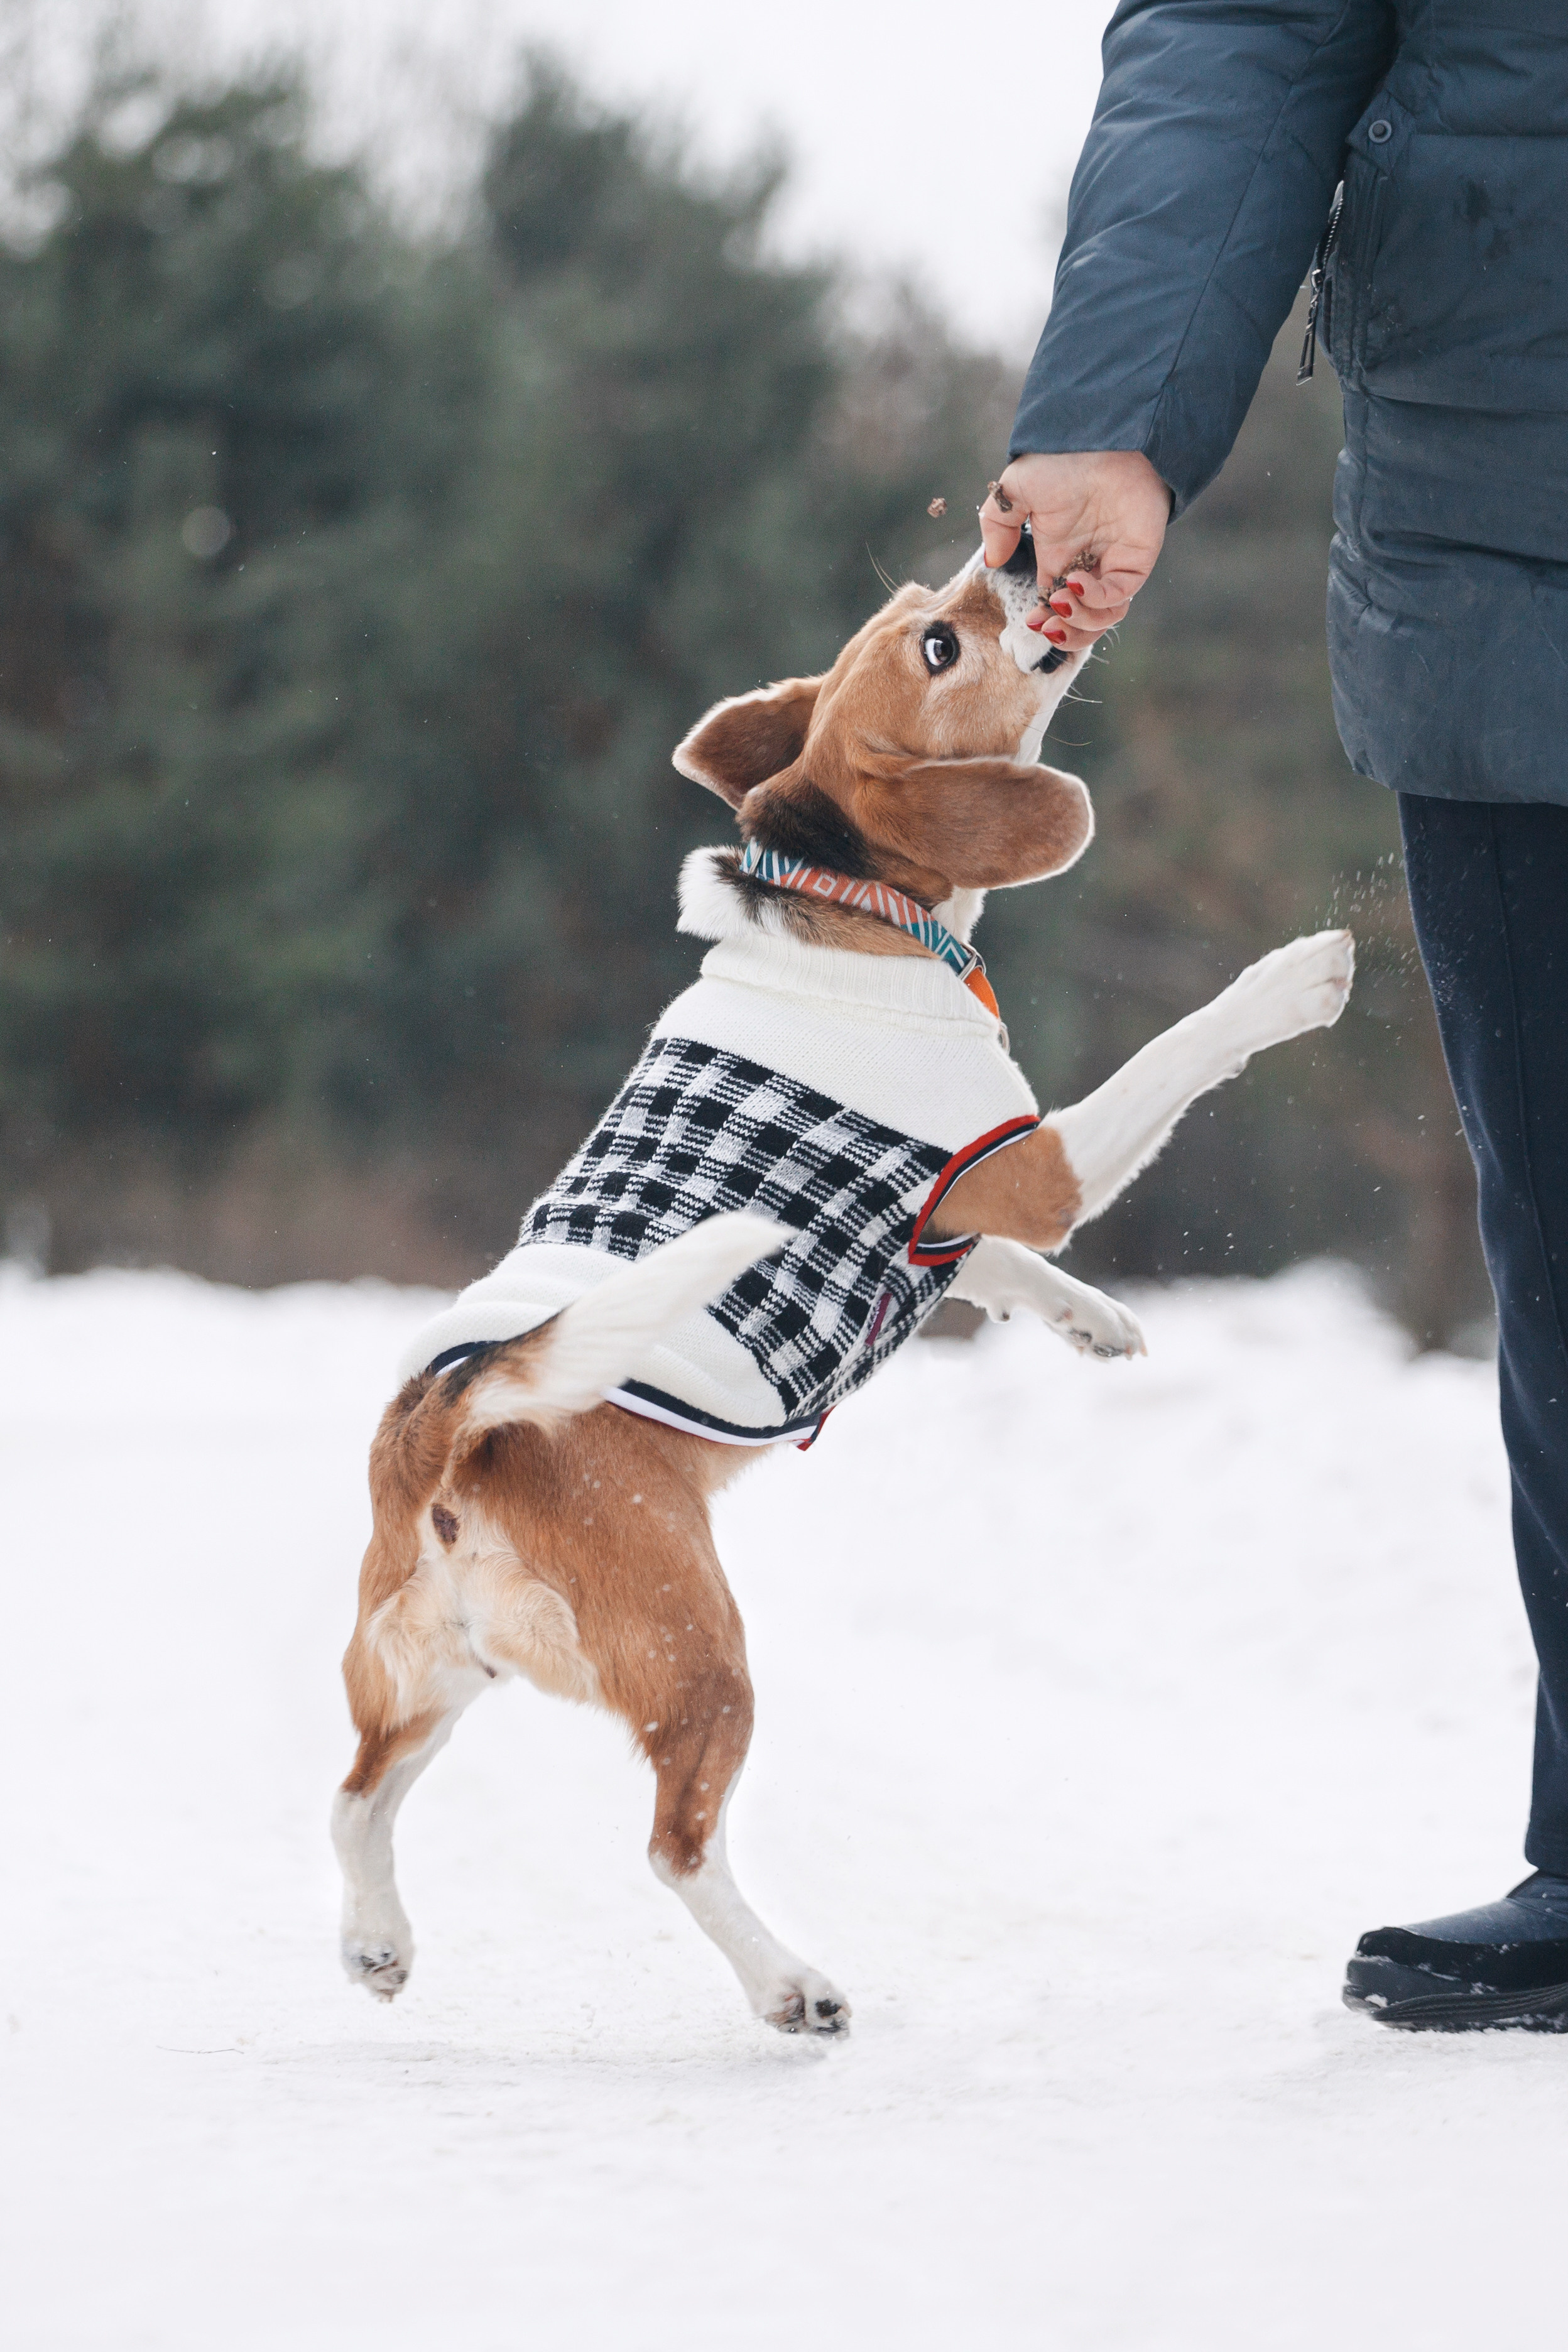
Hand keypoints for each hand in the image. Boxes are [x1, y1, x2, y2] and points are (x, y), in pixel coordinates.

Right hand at [978, 451, 1170, 652]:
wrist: (1100, 436)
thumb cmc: (1061, 458)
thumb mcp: (1016, 490)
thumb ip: (998, 524)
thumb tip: (992, 560)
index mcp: (1059, 558)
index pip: (1053, 606)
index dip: (1044, 621)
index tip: (1030, 620)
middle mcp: (1087, 566)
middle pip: (1081, 621)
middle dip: (1064, 633)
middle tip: (1047, 623)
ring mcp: (1112, 563)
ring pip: (1103, 617)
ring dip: (1080, 620)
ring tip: (1061, 600)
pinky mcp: (1137, 558)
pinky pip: (1121, 595)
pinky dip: (1098, 598)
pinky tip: (1077, 581)